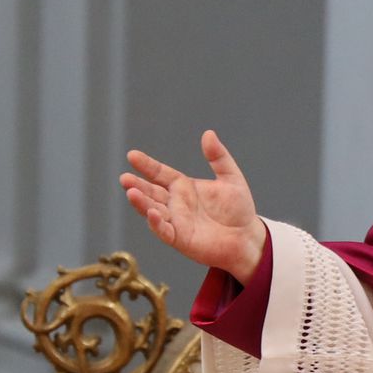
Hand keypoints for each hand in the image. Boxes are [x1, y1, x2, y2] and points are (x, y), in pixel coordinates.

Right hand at [121, 130, 266, 282]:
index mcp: (183, 187)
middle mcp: (175, 203)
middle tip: (124, 178)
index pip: (160, 173)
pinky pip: (164, 231)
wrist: (248, 237)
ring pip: (153, 210)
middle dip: (137, 185)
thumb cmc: (238, 209)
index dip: (147, 165)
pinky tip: (152, 213)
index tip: (132, 155)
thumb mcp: (231, 179)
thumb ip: (218, 157)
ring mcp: (176, 221)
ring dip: (141, 203)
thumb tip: (208, 133)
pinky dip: (157, 223)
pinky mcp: (180, 239)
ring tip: (131, 192)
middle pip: (151, 192)